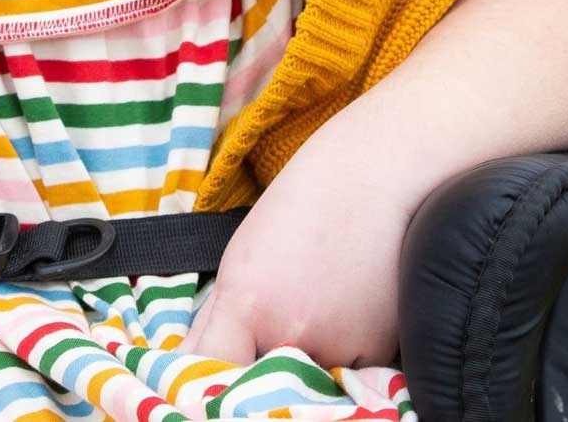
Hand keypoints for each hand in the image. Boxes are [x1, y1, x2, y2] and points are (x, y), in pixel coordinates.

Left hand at [180, 132, 416, 369]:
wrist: (376, 176)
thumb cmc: (302, 206)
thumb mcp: (242, 256)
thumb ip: (213, 319)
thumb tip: (187, 371)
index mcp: (248, 302)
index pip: (209, 372)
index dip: (202, 387)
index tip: (202, 391)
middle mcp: (291, 333)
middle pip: (256, 388)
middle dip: (253, 373)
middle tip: (268, 331)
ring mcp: (340, 348)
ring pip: (303, 387)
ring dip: (300, 364)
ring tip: (315, 304)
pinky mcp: (380, 355)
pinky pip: (345, 378)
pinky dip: (340, 357)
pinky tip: (345, 307)